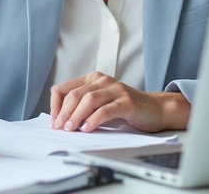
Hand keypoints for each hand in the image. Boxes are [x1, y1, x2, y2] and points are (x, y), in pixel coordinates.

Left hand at [49, 71, 189, 132]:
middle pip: (75, 95)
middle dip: (64, 113)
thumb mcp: (100, 104)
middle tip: (60, 128)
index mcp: (92, 79)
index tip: (54, 121)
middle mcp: (102, 81)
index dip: (55, 105)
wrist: (154, 109)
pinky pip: (106, 109)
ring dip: (76, 116)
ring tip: (71, 129)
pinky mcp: (126, 102)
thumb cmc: (125, 108)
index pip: (64, 88)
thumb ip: (83, 107)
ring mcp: (115, 90)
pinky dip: (94, 119)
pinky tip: (88, 128)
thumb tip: (60, 121)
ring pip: (89, 100)